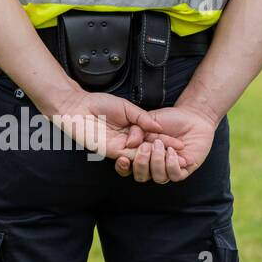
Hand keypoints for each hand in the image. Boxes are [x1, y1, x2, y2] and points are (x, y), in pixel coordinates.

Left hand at [46, 89, 182, 161]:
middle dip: (166, 152)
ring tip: (169, 155)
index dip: (168, 141)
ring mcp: (120, 146)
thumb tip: (159, 128)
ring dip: (155, 156)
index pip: (154, 137)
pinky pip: (128, 157)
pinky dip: (140, 158)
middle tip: (183, 155)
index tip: (183, 144)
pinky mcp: (111, 151)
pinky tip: (150, 155)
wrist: (77, 106)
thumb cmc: (98, 103)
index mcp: (133, 127)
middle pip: (150, 149)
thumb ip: (142, 118)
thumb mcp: (126, 107)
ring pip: (141, 156)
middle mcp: (128, 139)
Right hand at [116, 106, 217, 182]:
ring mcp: (167, 169)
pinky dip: (172, 164)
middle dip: (141, 163)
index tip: (123, 159)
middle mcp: (152, 165)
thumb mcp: (147, 120)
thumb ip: (136, 130)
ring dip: (157, 162)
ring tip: (160, 145)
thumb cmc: (168, 119)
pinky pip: (174, 176)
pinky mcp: (183, 170)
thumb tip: (130, 143)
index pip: (126, 168)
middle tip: (146, 147)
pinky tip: (173, 151)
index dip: (122, 167)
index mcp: (140, 154)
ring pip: (158, 178)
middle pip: (140, 176)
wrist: (191, 118)